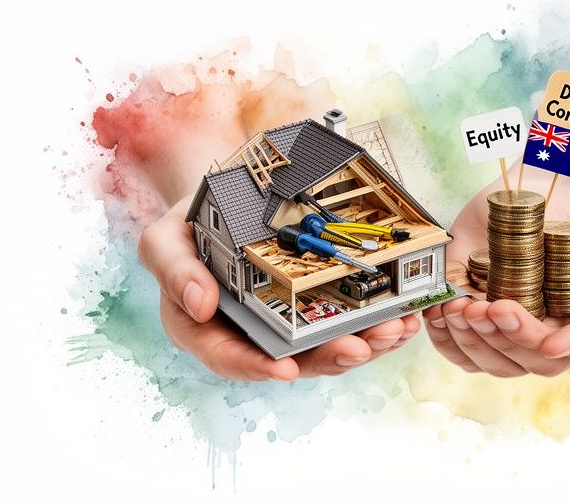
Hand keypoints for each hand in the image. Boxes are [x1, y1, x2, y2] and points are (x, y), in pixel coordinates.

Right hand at [139, 195, 420, 380]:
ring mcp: (287, 325)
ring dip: (366, 342)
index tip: (286, 369)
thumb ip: (173, 268)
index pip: (229, 358)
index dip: (256, 367)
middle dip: (331, 356)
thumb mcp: (165, 239)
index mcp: (208, 329)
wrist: (223, 201)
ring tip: (394, 328)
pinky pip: (349, 323)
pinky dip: (377, 321)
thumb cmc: (191, 226)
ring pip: (329, 346)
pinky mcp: (318, 308)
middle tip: (362, 346)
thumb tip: (199, 303)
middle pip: (293, 360)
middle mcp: (251, 335)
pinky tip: (404, 314)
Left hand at [424, 166, 569, 376]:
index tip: (551, 341)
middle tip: (491, 306)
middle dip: (514, 339)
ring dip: (478, 342)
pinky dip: (450, 340)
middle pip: (545, 360)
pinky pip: (466, 355)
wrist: (514, 195)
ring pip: (503, 364)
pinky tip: (443, 313)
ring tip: (461, 306)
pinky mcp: (486, 333)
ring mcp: (523, 337)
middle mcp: (565, 331)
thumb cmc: (567, 205)